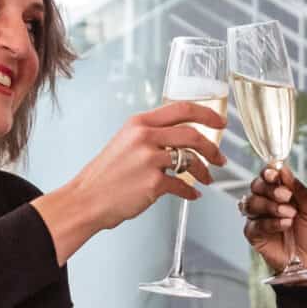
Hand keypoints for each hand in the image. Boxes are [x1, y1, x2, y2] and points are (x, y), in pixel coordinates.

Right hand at [33, 101, 223, 259]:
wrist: (86, 199)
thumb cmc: (105, 175)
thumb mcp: (125, 142)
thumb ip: (150, 136)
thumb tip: (180, 138)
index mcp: (139, 123)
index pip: (181, 108)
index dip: (206, 114)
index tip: (220, 122)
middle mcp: (145, 137)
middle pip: (192, 134)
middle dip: (213, 148)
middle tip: (220, 157)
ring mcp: (149, 160)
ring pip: (191, 160)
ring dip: (205, 171)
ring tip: (207, 178)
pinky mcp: (153, 183)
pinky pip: (181, 186)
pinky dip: (190, 192)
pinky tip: (192, 194)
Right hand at [240, 166, 306, 283]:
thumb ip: (299, 190)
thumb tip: (285, 170)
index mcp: (283, 193)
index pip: (269, 176)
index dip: (268, 172)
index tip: (274, 173)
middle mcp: (269, 203)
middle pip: (256, 186)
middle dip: (270, 189)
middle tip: (287, 196)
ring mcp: (261, 219)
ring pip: (251, 203)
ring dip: (270, 206)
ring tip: (290, 214)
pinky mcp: (256, 236)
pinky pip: (254, 224)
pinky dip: (270, 223)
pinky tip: (285, 225)